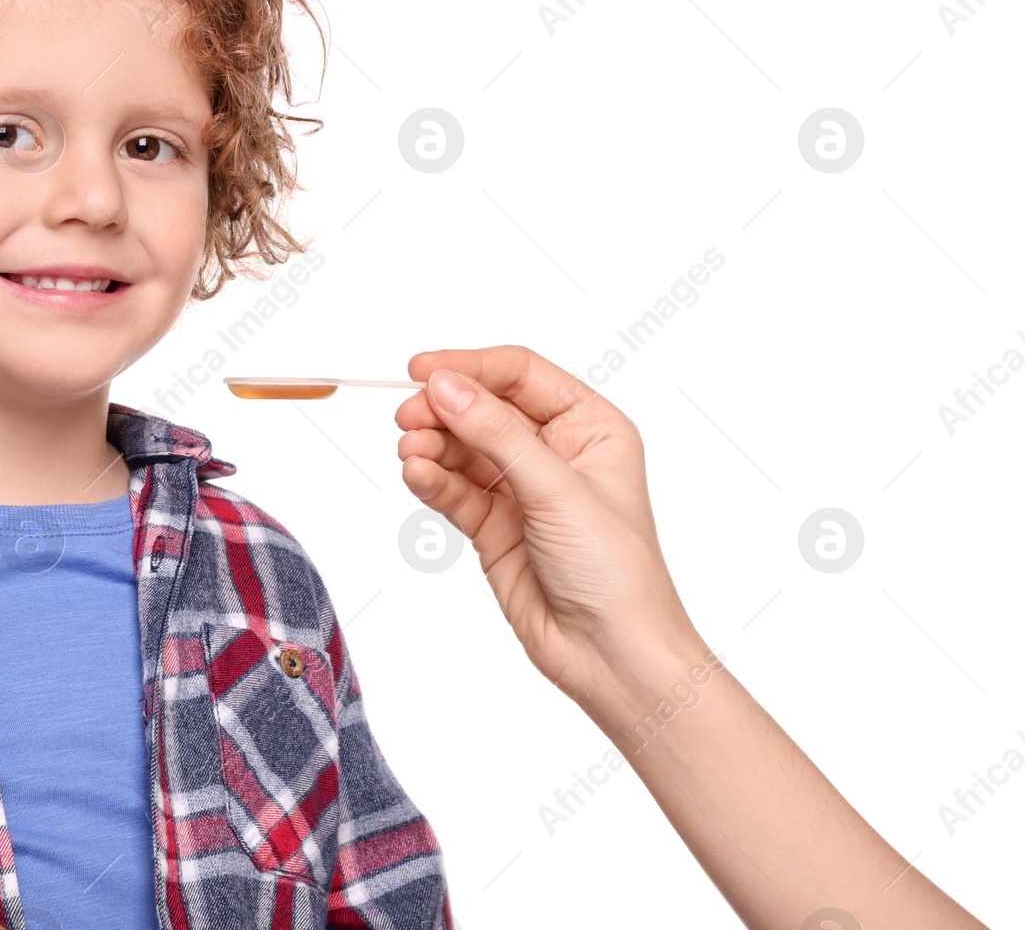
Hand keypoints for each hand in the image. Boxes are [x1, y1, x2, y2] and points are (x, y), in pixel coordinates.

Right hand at [395, 345, 697, 700]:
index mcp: (590, 427)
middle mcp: (555, 452)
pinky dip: (431, 479)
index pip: (520, 375)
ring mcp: (521, 489)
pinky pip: (453, 488)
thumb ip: (496, 434)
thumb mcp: (557, 490)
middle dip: (443, 409)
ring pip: (461, 448)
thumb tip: (446, 387)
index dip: (470, 367)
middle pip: (483, 408)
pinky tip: (417, 475)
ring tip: (411, 455)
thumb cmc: (617, 574)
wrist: (612, 656)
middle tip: (408, 418)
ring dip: (431, 445)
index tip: (423, 370)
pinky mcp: (494, 525)